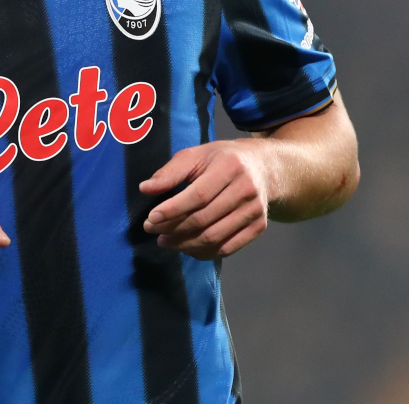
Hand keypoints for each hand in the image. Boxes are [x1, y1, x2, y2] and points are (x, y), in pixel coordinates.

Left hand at [139, 141, 270, 259]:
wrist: (263, 167)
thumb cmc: (221, 159)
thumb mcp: (196, 155)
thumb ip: (170, 172)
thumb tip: (145, 188)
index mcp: (230, 167)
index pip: (198, 195)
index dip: (172, 210)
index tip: (151, 219)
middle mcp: (246, 190)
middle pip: (204, 219)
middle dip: (173, 229)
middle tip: (152, 231)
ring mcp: (255, 211)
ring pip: (215, 237)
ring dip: (185, 244)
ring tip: (164, 242)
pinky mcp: (259, 227)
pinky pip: (228, 248)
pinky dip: (204, 253)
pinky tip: (187, 248)